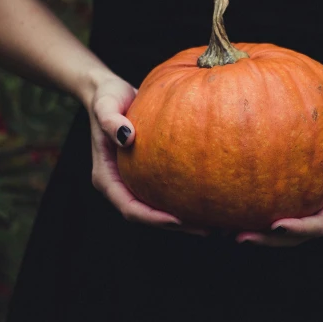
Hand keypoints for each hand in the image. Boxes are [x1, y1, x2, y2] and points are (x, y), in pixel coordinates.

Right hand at [87, 75, 207, 235]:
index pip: (130, 208)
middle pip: (148, 216)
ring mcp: (135, 181)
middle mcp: (121, 185)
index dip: (152, 218)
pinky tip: (213, 197)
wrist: (111, 92)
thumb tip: (127, 137)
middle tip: (208, 229)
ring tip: (217, 222)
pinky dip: (187, 198)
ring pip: (160, 208)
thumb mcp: (105, 105)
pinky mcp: (150, 174)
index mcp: (107, 178)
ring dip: (186, 219)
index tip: (178, 220)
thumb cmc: (107, 97)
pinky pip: (169, 191)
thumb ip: (110, 120)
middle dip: (177, 226)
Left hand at [235, 114, 322, 246]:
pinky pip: (271, 211)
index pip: (321, 224)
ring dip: (255, 234)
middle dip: (268, 241)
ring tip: (224, 231)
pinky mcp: (293, 202)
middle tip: (240, 237)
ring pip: (280, 232)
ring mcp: (308, 210)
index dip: (300, 229)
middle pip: (296, 238)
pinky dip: (251, 214)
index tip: (277, 226)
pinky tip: (225, 210)